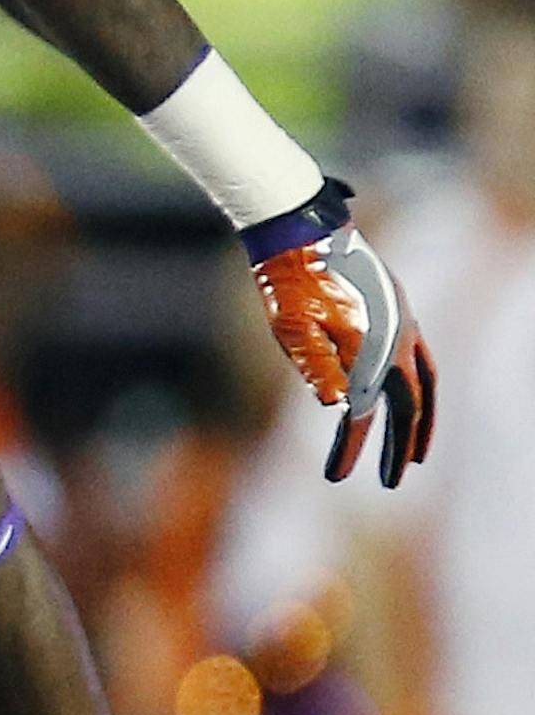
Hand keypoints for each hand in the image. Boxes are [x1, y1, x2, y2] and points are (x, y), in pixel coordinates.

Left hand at [246, 185, 436, 487]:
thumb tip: (340, 407)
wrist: (301, 231)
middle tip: (393, 482)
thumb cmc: (289, 283)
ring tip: (414, 451)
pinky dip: (416, 385)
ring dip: (420, 418)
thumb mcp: (293, 329)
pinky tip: (400, 399)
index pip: (365, 413)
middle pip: (409, 404)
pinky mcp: (397, 308)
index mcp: (373, 348)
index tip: (334, 479)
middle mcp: (398, 337)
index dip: (352, 449)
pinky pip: (419, 356)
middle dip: (402, 445)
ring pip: (424, 381)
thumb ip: (318, 366)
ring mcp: (402, 321)